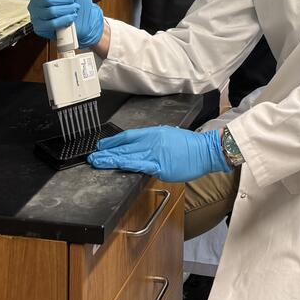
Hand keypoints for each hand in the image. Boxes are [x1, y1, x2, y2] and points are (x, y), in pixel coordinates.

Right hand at [28, 0, 105, 47]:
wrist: (86, 19)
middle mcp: (35, 3)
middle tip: (73, 0)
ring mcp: (36, 16)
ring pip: (52, 11)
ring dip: (68, 9)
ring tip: (74, 8)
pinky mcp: (41, 28)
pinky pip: (53, 23)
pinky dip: (66, 19)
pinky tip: (72, 17)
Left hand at [88, 126, 231, 181]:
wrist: (206, 151)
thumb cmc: (190, 146)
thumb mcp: (169, 136)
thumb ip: (154, 141)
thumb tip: (141, 147)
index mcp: (154, 133)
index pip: (128, 136)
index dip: (112, 141)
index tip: (101, 146)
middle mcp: (152, 141)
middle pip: (124, 147)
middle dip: (107, 152)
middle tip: (93, 156)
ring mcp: (155, 154)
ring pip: (128, 156)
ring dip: (111, 159)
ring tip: (98, 162)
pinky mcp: (160, 166)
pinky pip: (140, 166)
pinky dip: (127, 165)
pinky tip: (117, 166)